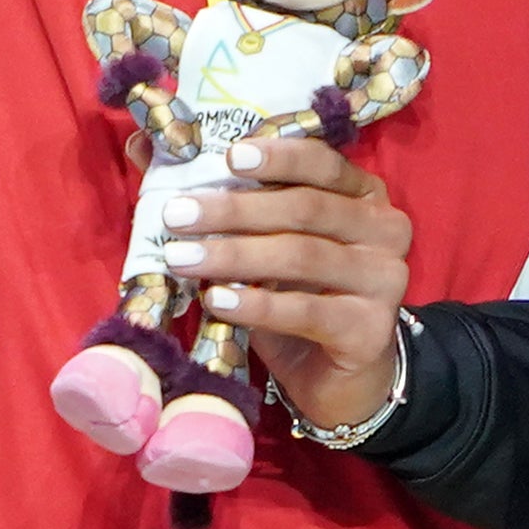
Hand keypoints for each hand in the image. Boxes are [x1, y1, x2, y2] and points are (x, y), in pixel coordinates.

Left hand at [165, 133, 412, 436]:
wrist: (342, 379)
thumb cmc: (299, 297)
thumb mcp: (266, 243)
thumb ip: (221, 194)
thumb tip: (143, 148)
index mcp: (364, 195)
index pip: (324, 163)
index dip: (278, 157)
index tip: (229, 156)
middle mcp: (385, 230)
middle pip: (305, 209)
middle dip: (235, 210)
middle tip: (176, 215)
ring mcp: (385, 280)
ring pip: (301, 257)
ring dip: (235, 255)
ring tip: (181, 258)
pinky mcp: (370, 329)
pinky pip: (306, 311)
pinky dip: (256, 305)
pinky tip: (217, 301)